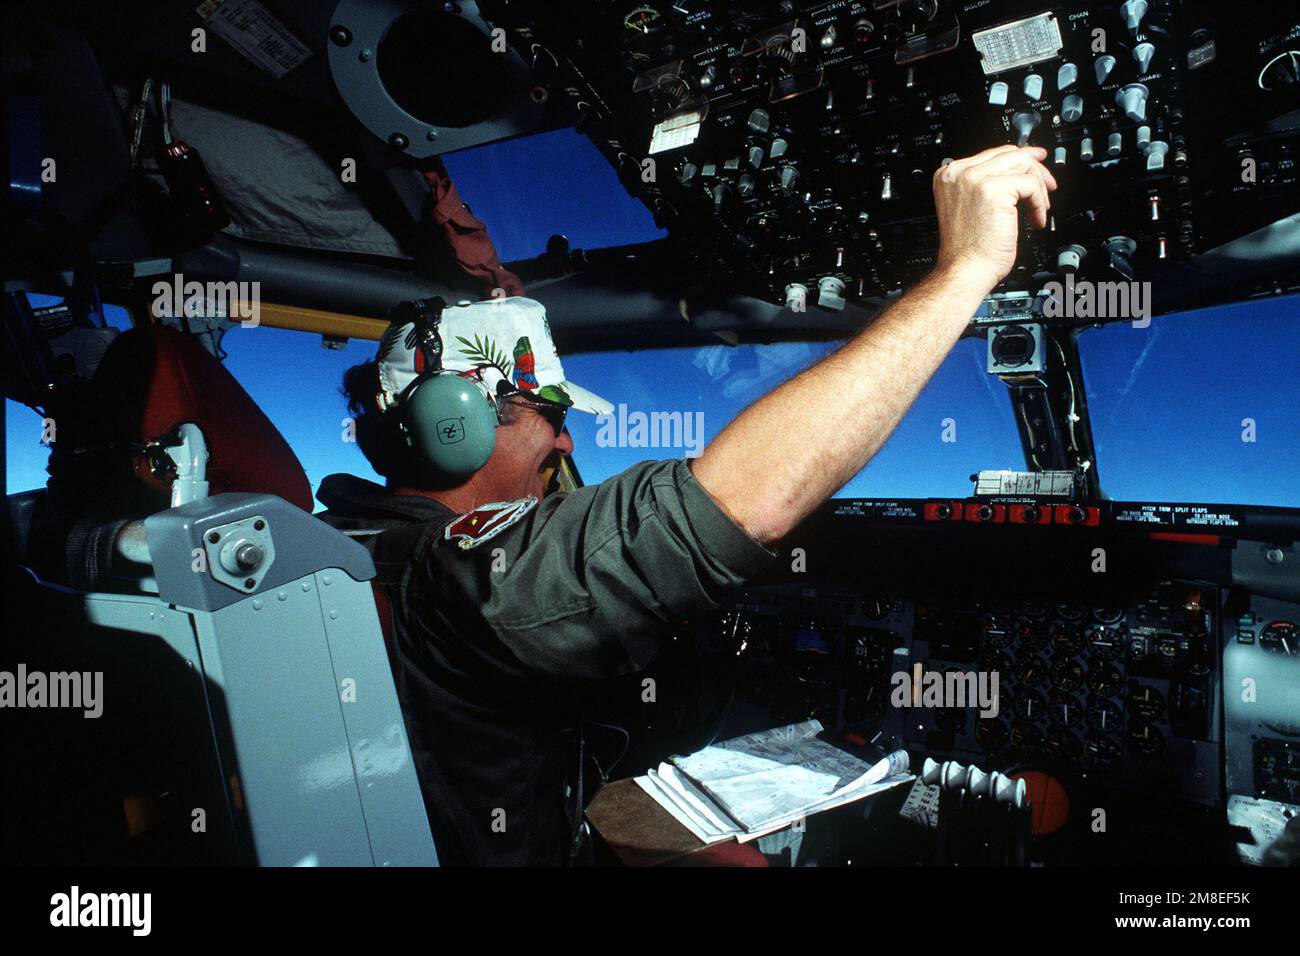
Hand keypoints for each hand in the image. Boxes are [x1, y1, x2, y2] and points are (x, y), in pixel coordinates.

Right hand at [931, 145, 1057, 294]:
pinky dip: (1039, 203)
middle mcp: (958, 173)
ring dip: (1039, 189)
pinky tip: (1036, 220)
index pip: (992, 154)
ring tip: (1040, 210)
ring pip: (1022, 165)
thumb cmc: (967, 250)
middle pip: (1009, 154)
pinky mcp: (993, 189)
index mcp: (948, 176)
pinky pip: (1030, 184)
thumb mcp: (969, 208)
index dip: (1018, 159)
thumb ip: (983, 186)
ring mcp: (974, 179)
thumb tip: (1015, 173)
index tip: (1036, 164)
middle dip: (1034, 170)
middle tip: (1048, 186)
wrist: (963, 271)